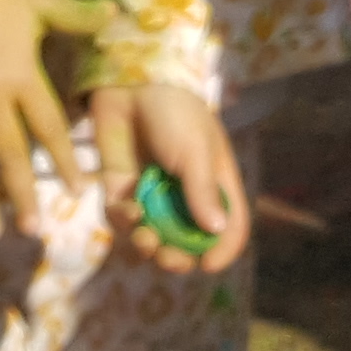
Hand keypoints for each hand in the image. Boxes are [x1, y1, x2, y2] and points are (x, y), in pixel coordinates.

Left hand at [89, 76, 250, 274]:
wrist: (129, 85)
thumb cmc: (174, 113)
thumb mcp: (195, 151)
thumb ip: (202, 192)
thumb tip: (216, 232)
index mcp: (214, 185)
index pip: (228, 228)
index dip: (221, 251)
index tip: (208, 265)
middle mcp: (185, 196)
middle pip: (187, 243)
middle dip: (177, 257)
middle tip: (167, 257)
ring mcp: (152, 195)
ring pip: (152, 239)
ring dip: (148, 246)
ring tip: (144, 237)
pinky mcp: (122, 190)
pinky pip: (122, 220)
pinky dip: (124, 221)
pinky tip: (125, 207)